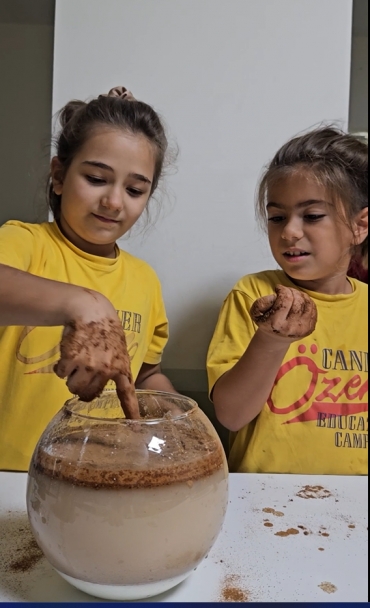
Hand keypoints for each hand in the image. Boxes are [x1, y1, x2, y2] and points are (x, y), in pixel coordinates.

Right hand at [54, 289, 139, 418]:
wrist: (92, 311)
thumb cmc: (106, 330)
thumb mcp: (119, 350)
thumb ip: (114, 368)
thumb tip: (100, 386)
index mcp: (121, 367)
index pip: (128, 394)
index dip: (131, 411)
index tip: (136, 425)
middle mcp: (106, 370)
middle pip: (88, 395)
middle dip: (82, 389)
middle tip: (82, 375)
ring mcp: (88, 366)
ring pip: (73, 387)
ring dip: (71, 378)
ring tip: (76, 362)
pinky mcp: (71, 359)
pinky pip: (60, 374)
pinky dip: (61, 367)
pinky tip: (68, 354)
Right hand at [250, 284, 316, 341]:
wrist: (275, 338)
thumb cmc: (266, 322)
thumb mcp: (256, 313)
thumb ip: (262, 302)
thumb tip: (275, 296)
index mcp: (277, 323)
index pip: (285, 299)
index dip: (283, 289)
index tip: (278, 288)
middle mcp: (291, 327)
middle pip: (297, 300)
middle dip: (291, 291)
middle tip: (286, 291)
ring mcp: (303, 328)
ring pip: (306, 302)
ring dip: (299, 294)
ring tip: (292, 295)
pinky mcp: (310, 328)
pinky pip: (312, 307)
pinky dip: (307, 300)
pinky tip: (299, 301)